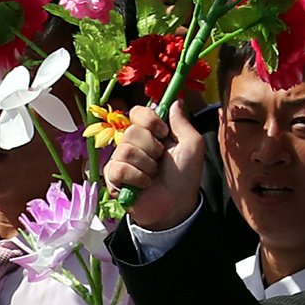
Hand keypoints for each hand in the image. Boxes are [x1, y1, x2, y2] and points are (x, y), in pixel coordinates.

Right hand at [104, 102, 207, 231]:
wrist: (176, 204)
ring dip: (147, 165)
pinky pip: (118, 168)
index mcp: (151, 133)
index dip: (149, 120)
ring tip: (154, 174)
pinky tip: (144, 184)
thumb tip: (175, 100)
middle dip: (152, 148)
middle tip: (160, 161)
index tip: (163, 132)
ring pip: (125, 150)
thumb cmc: (185, 175)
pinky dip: (137, 177)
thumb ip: (182, 122)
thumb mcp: (192, 145)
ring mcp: (120, 160)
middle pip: (132, 131)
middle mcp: (133, 143)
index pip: (138, 112)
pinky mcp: (112, 178)